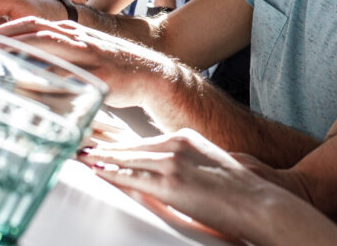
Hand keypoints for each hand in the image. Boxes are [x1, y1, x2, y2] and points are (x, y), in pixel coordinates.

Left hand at [0, 17, 167, 107]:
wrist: (152, 75)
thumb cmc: (114, 68)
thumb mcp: (85, 55)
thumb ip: (59, 58)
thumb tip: (26, 70)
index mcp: (74, 33)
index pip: (36, 23)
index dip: (8, 27)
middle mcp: (80, 40)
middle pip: (38, 29)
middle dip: (7, 34)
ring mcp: (90, 56)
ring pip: (51, 46)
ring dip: (21, 51)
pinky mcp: (100, 76)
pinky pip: (68, 77)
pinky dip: (46, 81)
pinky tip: (29, 86)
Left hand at [79, 129, 300, 242]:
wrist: (256, 200)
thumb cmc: (237, 187)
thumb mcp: (208, 161)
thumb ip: (186, 160)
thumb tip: (169, 170)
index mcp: (184, 137)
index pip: (141, 138)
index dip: (117, 140)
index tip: (99, 138)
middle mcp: (175, 143)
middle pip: (129, 143)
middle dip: (103, 144)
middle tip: (80, 142)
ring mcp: (171, 162)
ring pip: (126, 157)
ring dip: (101, 157)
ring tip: (81, 155)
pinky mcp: (170, 184)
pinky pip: (132, 178)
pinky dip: (111, 173)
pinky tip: (98, 171)